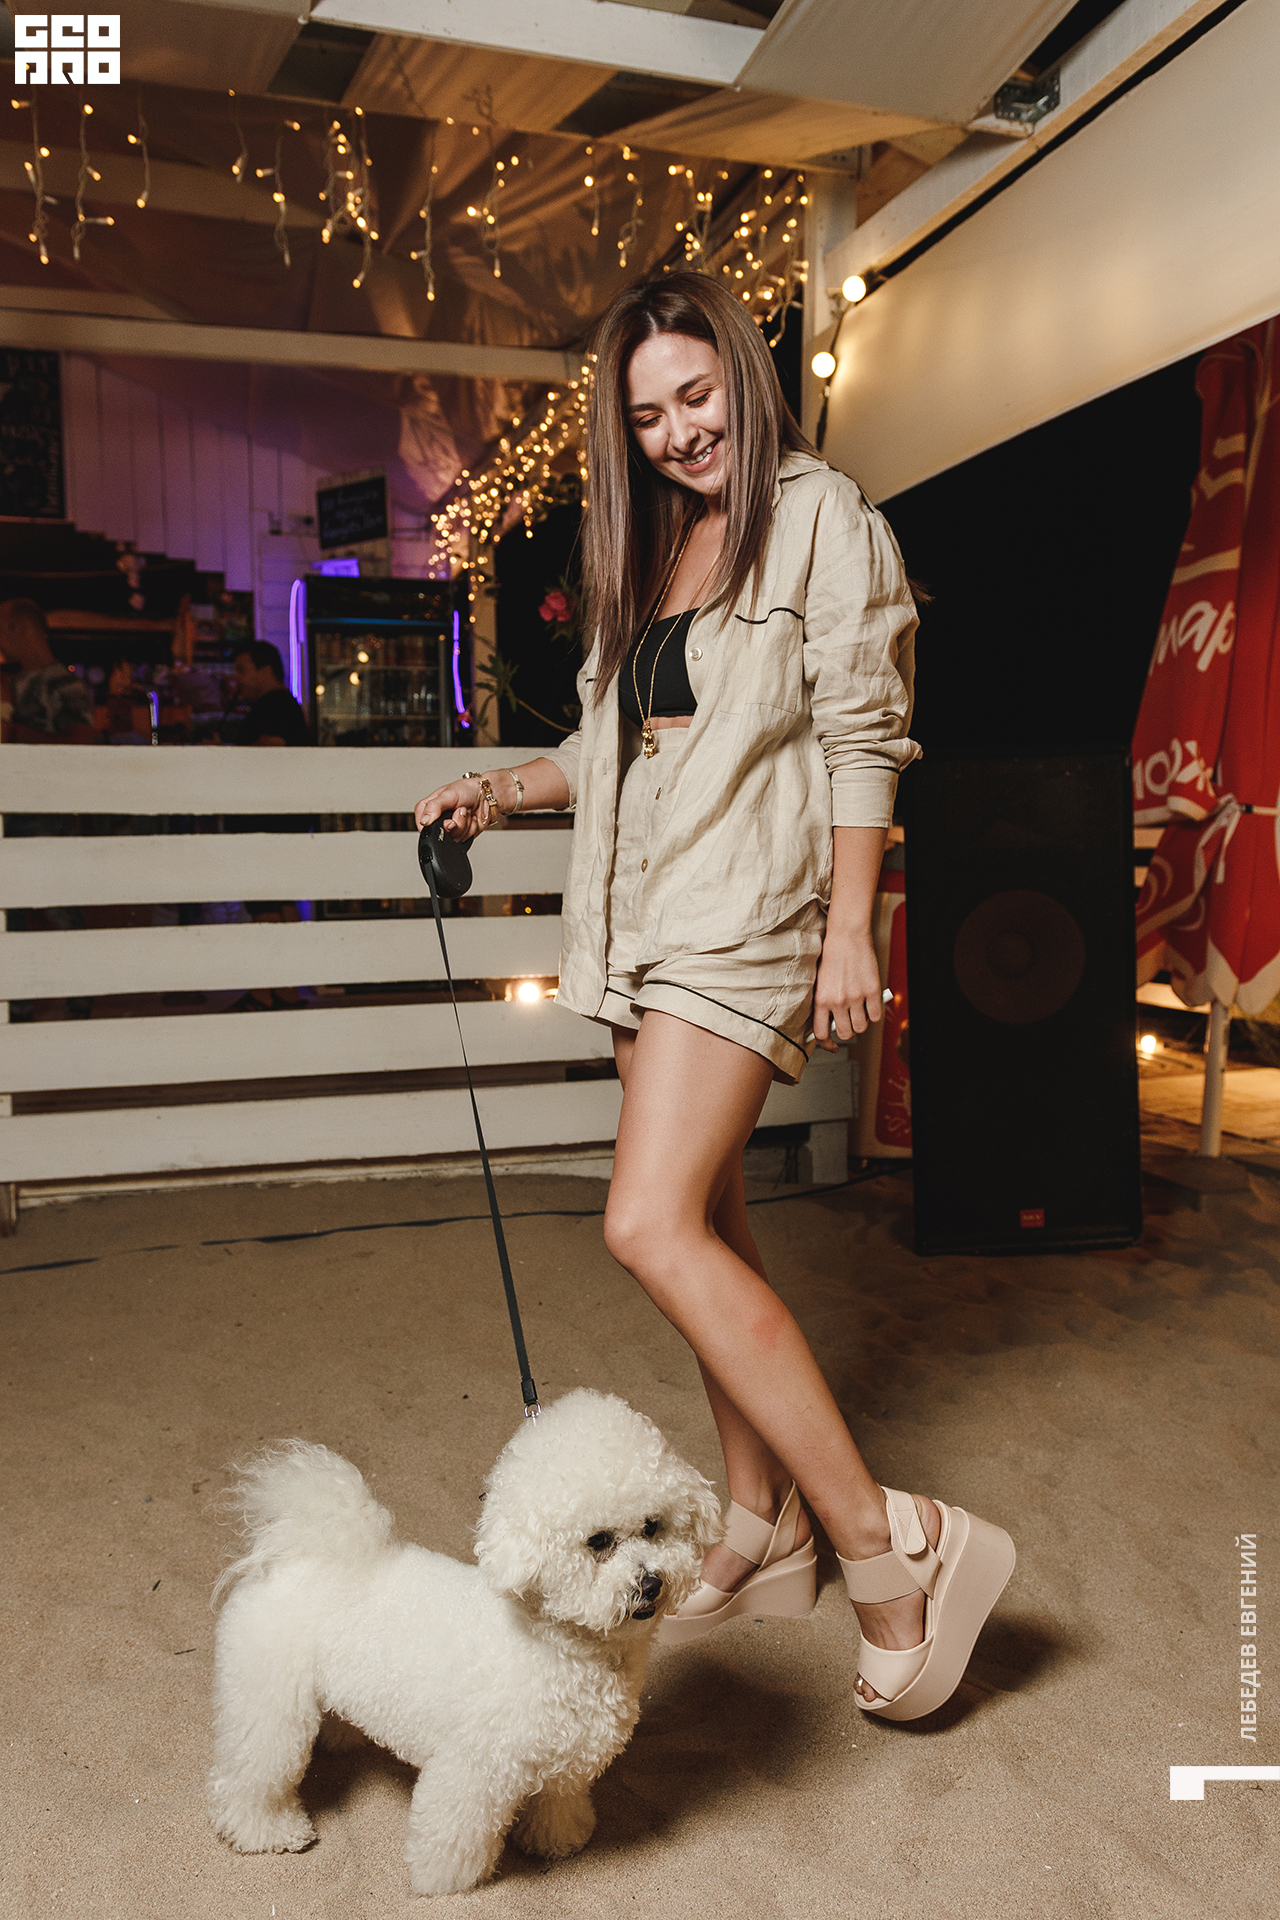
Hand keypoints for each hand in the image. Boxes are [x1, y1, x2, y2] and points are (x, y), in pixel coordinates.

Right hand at [413, 778, 489, 839]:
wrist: (486, 796)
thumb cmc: (467, 790)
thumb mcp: (448, 794)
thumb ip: (433, 807)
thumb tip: (424, 820)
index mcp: (428, 809)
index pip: (422, 825)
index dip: (435, 826)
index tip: (446, 818)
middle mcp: (437, 820)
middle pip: (440, 835)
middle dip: (454, 823)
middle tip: (459, 810)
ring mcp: (449, 829)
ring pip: (454, 838)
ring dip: (464, 824)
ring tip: (465, 812)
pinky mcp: (460, 835)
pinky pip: (464, 840)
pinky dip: (470, 829)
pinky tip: (470, 819)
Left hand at [812, 923, 883, 1049]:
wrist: (846, 937)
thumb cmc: (832, 957)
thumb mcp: (819, 983)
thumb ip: (824, 1004)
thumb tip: (829, 1025)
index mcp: (821, 1000)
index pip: (821, 1034)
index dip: (827, 1045)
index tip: (832, 1046)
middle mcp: (838, 1001)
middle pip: (845, 1033)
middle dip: (847, 1029)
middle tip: (849, 1019)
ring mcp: (856, 997)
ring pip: (861, 1027)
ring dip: (861, 1021)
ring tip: (860, 1009)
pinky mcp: (872, 991)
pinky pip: (876, 1015)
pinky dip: (874, 1012)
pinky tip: (870, 1003)